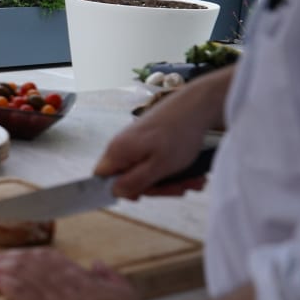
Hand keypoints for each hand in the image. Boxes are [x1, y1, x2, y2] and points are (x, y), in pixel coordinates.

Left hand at [0, 248, 146, 299]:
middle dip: (8, 259)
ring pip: (22, 274)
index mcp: (83, 280)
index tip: (17, 255)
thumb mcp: (127, 294)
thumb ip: (111, 277)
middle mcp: (66, 284)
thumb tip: (98, 264)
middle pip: (31, 263)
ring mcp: (55, 298)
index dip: (30, 255)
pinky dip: (3, 284)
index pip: (52, 259)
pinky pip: (19, 293)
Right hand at [96, 68, 232, 198]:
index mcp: (118, 151)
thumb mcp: (159, 166)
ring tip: (195, 180)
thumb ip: (134, 181)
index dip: (120, 190)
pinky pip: (156, 161)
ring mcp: (136, 143)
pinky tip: (194, 174)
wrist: (197, 105)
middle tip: (180, 188)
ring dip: (171, 180)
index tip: (143, 195)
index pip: (102, 177)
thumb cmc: (178, 134)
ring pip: (147, 171)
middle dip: (157, 186)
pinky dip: (174, 169)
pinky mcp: (149, 141)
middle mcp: (123, 146)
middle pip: (129, 177)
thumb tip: (114, 192)